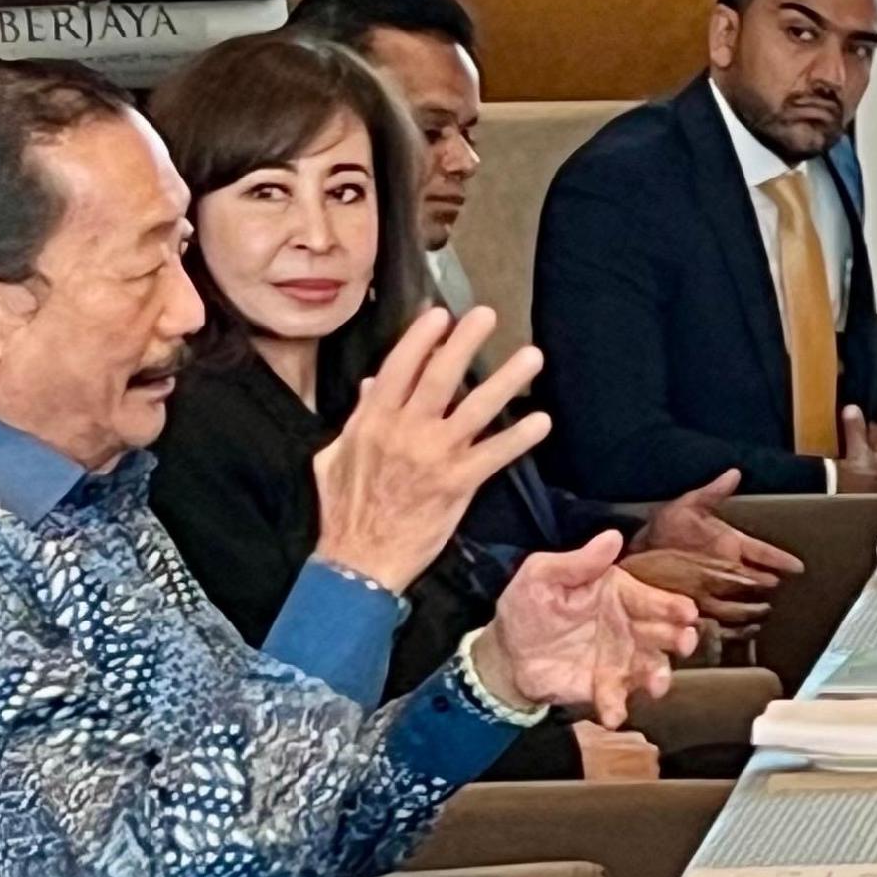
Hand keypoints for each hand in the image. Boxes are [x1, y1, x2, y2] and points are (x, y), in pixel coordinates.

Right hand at [310, 307, 549, 592]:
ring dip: (506, 381)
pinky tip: (541, 421)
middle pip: (439, 376)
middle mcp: (404, 432)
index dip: (421, 339)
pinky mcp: (457, 483)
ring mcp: (433, 456)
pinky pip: (494, 454)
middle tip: (487, 316)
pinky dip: (519, 437)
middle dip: (464, 342)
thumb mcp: (335, 457)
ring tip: (531, 357)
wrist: (357, 561)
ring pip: (475, 409)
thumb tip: (372, 385)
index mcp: (372, 422)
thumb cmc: (344, 511)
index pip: (398, 368)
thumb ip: (358, 418)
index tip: (440, 315)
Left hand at [473, 530, 696, 724]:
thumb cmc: (527, 606)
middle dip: (678, 638)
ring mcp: (620, 659)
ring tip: (657, 686)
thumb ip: (578, 561)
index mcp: (618, 594)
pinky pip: (618, 697)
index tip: (687, 612)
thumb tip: (613, 537)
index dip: (672, 605)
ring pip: (650, 666)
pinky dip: (618, 707)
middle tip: (685, 643)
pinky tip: (614, 715)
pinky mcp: (605, 687)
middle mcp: (628, 626)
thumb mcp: (543, 575)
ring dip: (658, 675)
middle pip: (662, 632)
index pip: (651, 598)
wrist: (506, 654)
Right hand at [628, 471, 797, 643]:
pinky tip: (745, 631)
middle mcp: (724, 572)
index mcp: (728, 545)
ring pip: (744, 607)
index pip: (766, 554)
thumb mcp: (687, 504)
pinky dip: (737, 630)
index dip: (784, 561)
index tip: (798, 568)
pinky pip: (724, 626)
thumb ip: (714, 492)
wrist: (632, 555)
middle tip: (777, 588)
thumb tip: (735, 472)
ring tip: (765, 611)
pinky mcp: (696, 612)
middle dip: (769, 586)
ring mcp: (711, 595)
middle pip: (758, 583)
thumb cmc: (661, 529)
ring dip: (757, 609)